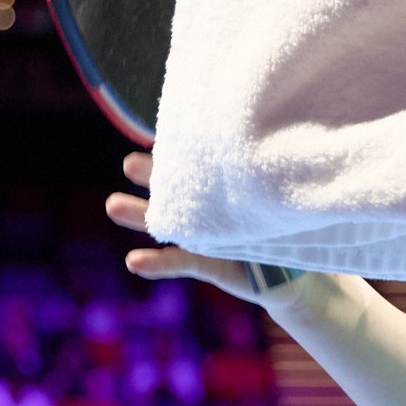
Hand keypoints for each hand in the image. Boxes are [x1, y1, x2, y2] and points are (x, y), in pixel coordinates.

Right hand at [104, 151, 309, 308]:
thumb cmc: (287, 227)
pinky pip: (179, 262)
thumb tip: (276, 133)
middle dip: (152, 176)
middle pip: (175, 188)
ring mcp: (201, 236)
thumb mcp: (280, 198)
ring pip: (166, 224)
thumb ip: (269, 177)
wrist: (293, 273)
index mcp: (221, 186)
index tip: (166, 136)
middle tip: (129, 165)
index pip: (198, 163)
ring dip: (138, 216)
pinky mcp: (206, 263)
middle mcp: (206, 208)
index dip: (181, 151)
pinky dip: (157, 263)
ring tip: (113, 205)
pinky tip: (133, 261)